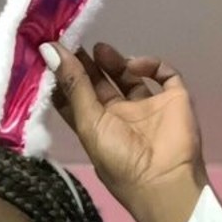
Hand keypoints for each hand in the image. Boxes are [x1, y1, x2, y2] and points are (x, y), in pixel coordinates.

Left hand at [45, 41, 207, 221]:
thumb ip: (72, 86)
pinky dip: (149, 65)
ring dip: (114, 62)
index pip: (77, 99)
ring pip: (129, 76)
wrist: (165, 181)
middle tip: (75, 40)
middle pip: (101, 84)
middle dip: (87, 64)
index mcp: (97, 130)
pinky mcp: (173, 100)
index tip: (53, 54)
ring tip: (100, 50)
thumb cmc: (120, 161)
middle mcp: (121, 118)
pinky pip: (163, 74)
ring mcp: (148, 109)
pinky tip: (134, 66)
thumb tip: (48, 50)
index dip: (65, 78)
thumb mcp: (88, 124)